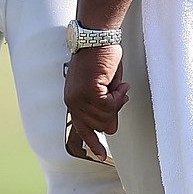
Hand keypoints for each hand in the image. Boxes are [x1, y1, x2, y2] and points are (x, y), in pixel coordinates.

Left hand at [63, 46, 128, 161]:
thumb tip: (111, 127)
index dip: (93, 143)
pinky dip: (119, 95)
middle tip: (119, 94)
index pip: (81, 129)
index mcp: (74, 101)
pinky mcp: (89, 90)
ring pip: (107, 116)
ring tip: (117, 86)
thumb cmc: (100, 58)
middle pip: (101, 126)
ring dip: (118, 102)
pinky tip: (119, 84)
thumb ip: (104, 107)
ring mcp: (79, 97)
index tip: (101, 156)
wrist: (96, 37)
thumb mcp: (102, 88)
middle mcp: (73, 102)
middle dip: (115, 112)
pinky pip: (110, 105)